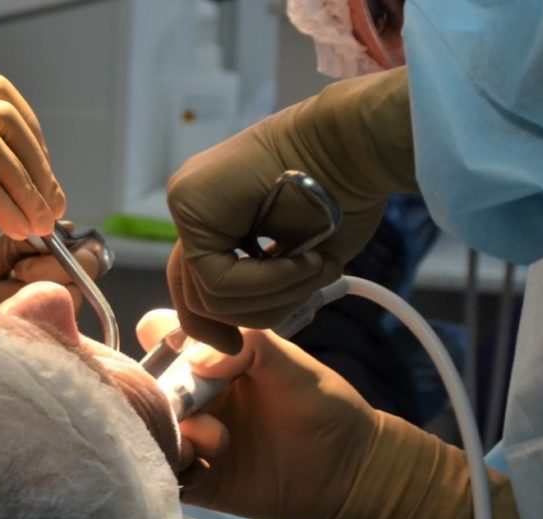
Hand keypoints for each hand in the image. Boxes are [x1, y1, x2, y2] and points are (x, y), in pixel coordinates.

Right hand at [136, 310, 524, 518]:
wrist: (348, 470)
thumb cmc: (322, 405)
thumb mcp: (292, 364)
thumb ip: (249, 345)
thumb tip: (194, 358)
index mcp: (208, 357)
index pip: (159, 334)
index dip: (159, 340)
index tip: (179, 356)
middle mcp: (190, 393)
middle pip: (143, 386)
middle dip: (159, 397)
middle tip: (190, 411)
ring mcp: (189, 435)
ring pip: (148, 430)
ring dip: (170, 436)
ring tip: (212, 445)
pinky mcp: (195, 477)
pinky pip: (165, 471)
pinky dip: (177, 469)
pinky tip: (207, 470)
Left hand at [167, 67, 414, 353]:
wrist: (356, 147)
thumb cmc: (344, 197)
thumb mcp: (295, 262)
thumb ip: (256, 294)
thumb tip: (223, 346)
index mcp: (214, 219)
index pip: (196, 285)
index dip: (211, 324)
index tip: (234, 346)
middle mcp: (193, 210)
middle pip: (193, 295)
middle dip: (245, 315)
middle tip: (301, 293)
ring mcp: (186, 203)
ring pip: (206, 295)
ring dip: (270, 296)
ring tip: (313, 265)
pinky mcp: (188, 202)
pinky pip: (215, 278)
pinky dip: (265, 282)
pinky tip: (302, 259)